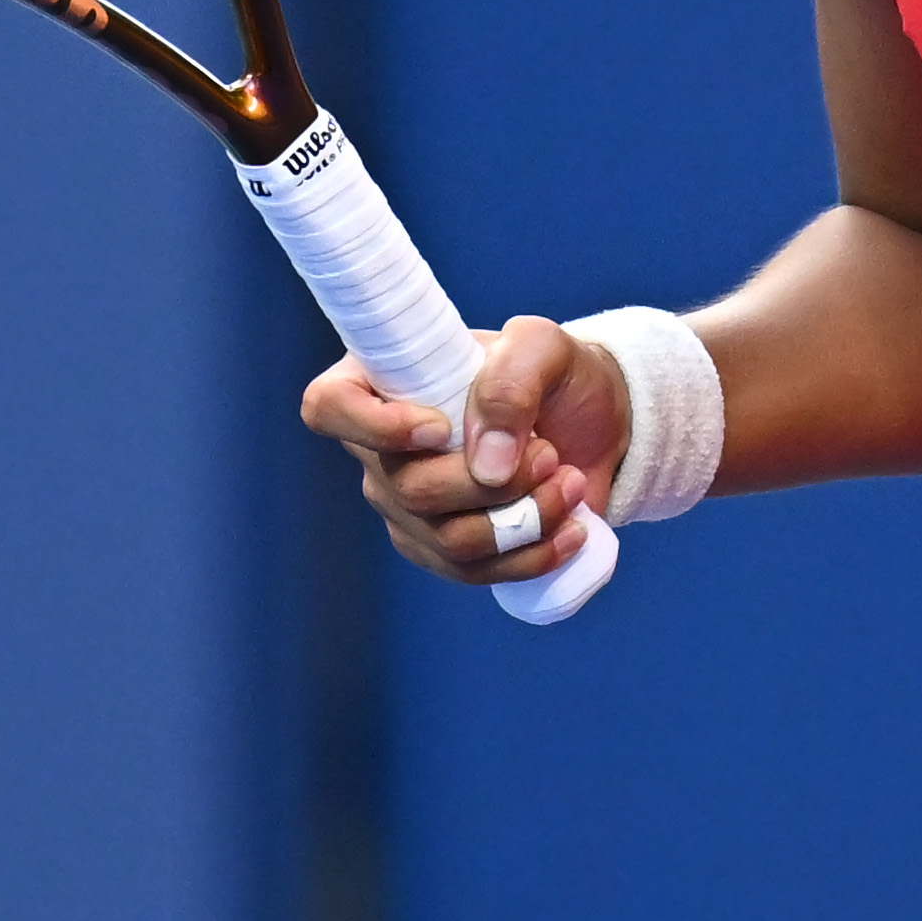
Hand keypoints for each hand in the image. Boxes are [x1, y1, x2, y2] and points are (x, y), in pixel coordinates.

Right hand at [300, 316, 623, 591]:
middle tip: (548, 453)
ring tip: (569, 483)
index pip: (329, 407)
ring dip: (523, 519)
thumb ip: (512, 381)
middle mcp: (380, 452)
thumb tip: (487, 462)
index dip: (373, 426)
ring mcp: (407, 508)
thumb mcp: (543, 348)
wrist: (592, 425)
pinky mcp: (444, 551)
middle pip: (409, 489)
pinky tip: (572, 528)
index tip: (441, 427)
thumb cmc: (554, 375)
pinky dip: (532, 555)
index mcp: (381, 383)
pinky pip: (475, 573)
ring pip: (449, 539)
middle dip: (492, 482)